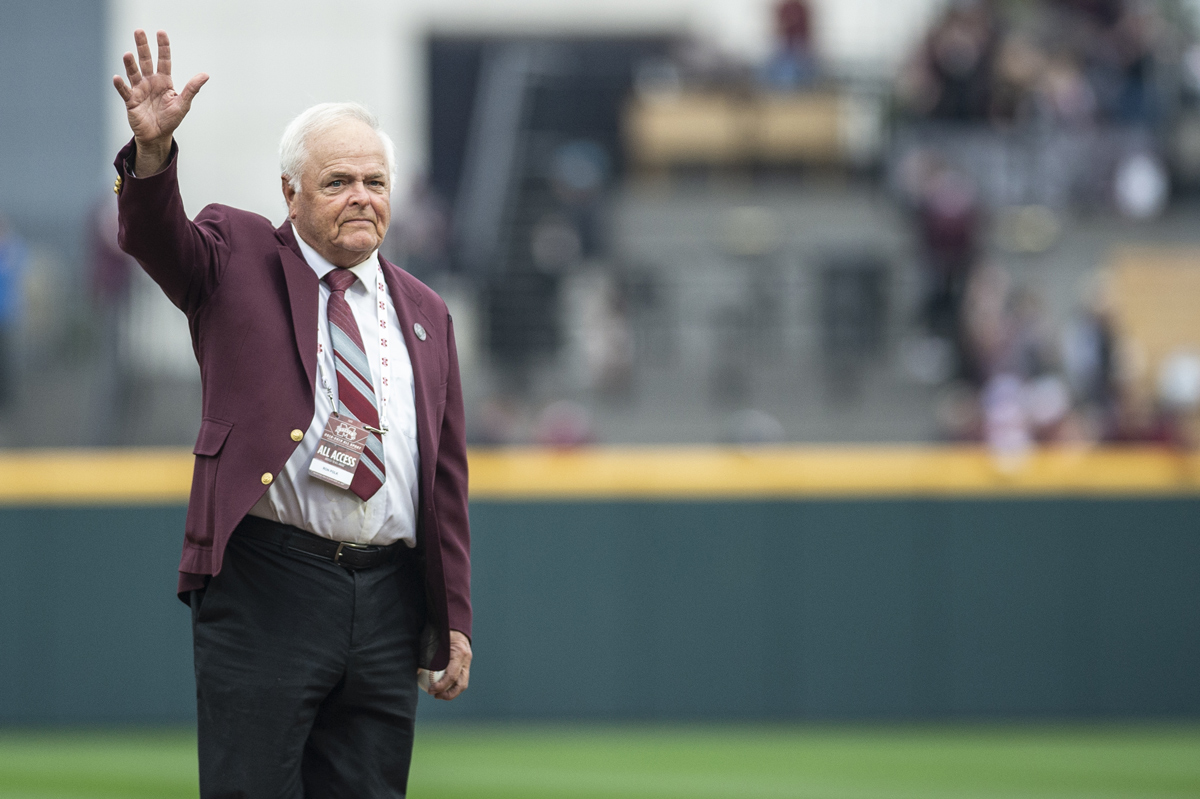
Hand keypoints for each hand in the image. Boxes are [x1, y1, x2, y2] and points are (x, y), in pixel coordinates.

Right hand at [112, 29, 207, 175]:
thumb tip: (205, 74)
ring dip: (130, 64)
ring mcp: (139, 90)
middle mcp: (150, 82)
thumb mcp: (183, 103)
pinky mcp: (131, 101)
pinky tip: (117, 78)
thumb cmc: (170, 119)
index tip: (161, 32)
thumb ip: (192, 88)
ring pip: (133, 73)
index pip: (164, 60)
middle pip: (145, 60)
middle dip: (142, 46)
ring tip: (127, 54)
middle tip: (138, 31)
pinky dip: (120, 85)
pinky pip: (125, 91)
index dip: (163, 47)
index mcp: (164, 81)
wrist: (157, 135)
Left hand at [428, 630, 470, 700]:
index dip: (441, 686)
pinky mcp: (466, 664)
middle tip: (435, 696)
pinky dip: (452, 685)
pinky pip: (461, 678)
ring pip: (463, 683)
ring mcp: (468, 662)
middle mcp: (466, 659)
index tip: (431, 691)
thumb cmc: (441, 632)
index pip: (452, 676)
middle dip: (449, 694)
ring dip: (451, 692)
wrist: (454, 624)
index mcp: (459, 653)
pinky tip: (441, 687)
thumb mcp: (433, 642)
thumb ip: (426, 656)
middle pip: (461, 684)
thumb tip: (416, 672)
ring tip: (438, 695)